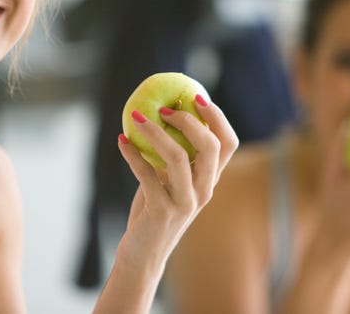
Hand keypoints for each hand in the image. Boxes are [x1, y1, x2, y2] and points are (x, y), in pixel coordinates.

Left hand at [115, 95, 237, 276]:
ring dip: (154, 132)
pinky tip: (121, 141)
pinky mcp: (162, 211)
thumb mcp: (171, 180)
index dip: (217, 117)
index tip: (196, 96)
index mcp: (210, 180)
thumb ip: (175, 155)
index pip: (228, 143)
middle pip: (210, 146)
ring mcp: (185, 203)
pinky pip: (146, 174)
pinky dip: (132, 154)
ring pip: (178, 157)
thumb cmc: (156, 209)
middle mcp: (204, 191)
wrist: (144, 254)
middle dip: (189, 120)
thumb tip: (162, 112)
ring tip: (136, 117)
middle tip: (165, 108)